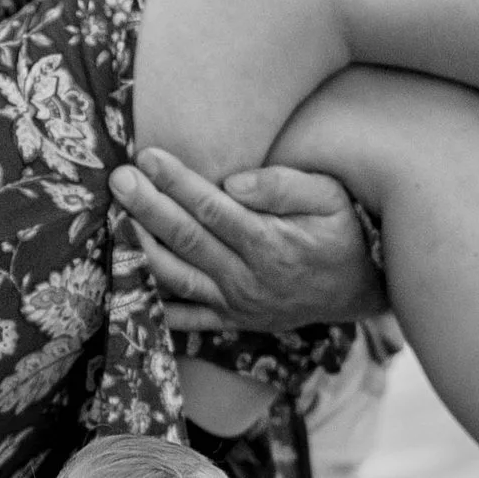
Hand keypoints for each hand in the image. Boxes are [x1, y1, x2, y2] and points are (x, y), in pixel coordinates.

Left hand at [112, 149, 387, 331]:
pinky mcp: (232, 320)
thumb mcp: (329, 197)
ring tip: (116, 219)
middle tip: (118, 179)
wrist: (362, 288)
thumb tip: (235, 181)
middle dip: (146, 207)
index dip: (176, 182)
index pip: (211, 208)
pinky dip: (154, 304)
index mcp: (269, 244)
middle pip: (185, 240)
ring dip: (141, 248)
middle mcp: (247, 278)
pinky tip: (126, 280)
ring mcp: (237, 304)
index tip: (148, 157)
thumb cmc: (342, 231)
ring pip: (176, 278)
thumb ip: (283, 186)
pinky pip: (186, 317)